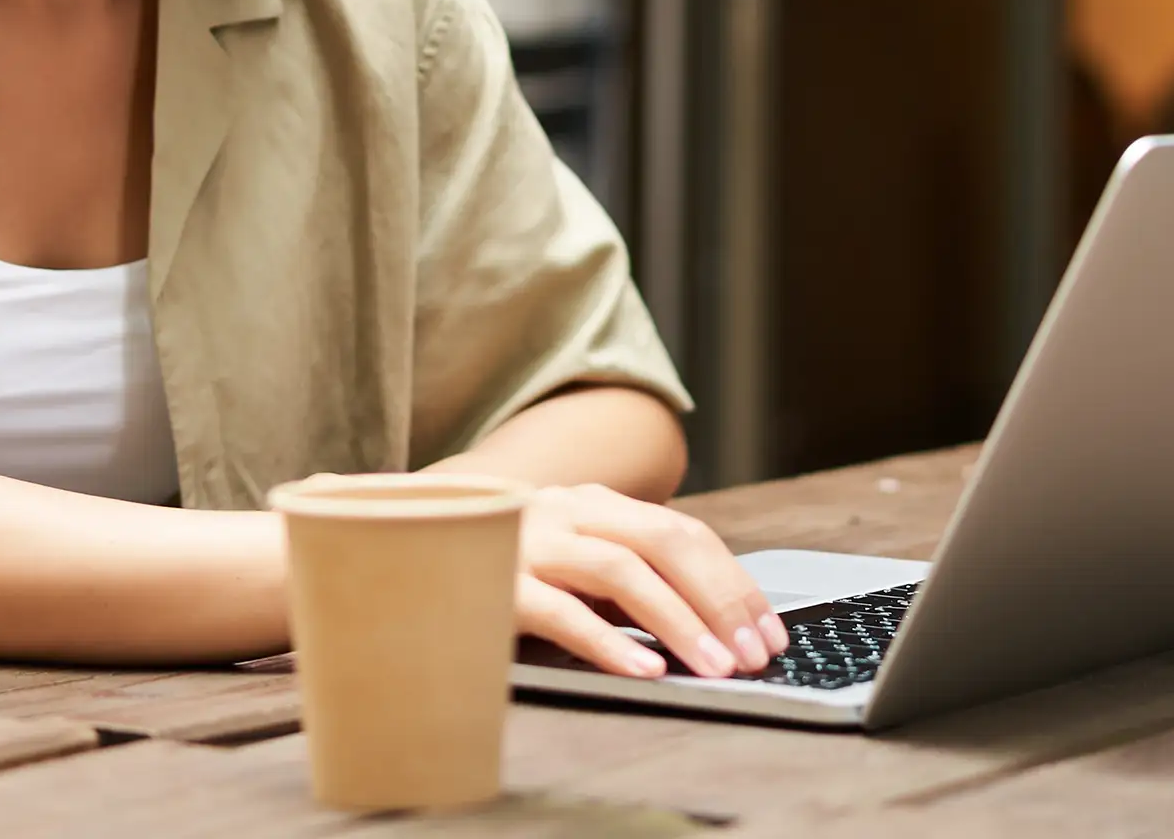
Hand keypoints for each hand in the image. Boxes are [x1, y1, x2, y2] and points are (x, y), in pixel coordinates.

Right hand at [514, 483, 789, 678]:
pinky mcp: (495, 583)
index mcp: (594, 503)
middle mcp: (567, 510)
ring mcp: (529, 541)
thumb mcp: (571, 564)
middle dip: (719, 599)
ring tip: (712, 667)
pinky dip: (605, 641)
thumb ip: (626, 577)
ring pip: (620, 570)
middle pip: (664, 541)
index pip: (684, 532)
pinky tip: (640, 670)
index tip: (769, 630)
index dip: (733, 582)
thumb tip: (712, 625)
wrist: (403, 552)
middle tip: (753, 653)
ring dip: (676, 621)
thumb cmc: (505, 571)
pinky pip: (558, 611)